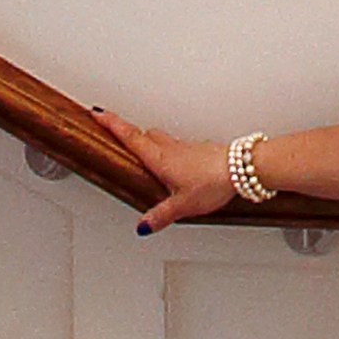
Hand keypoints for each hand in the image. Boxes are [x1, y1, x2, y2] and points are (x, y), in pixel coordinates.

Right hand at [116, 121, 241, 232]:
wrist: (241, 168)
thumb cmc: (214, 181)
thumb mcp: (182, 205)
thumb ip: (161, 215)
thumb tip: (144, 225)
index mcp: (160, 158)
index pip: (130, 137)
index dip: (112, 124)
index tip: (97, 113)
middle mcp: (171, 148)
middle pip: (143, 134)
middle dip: (127, 131)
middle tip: (114, 129)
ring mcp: (186, 147)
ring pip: (161, 138)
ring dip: (148, 139)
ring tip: (140, 146)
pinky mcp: (198, 150)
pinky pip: (176, 146)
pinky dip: (167, 148)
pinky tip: (173, 162)